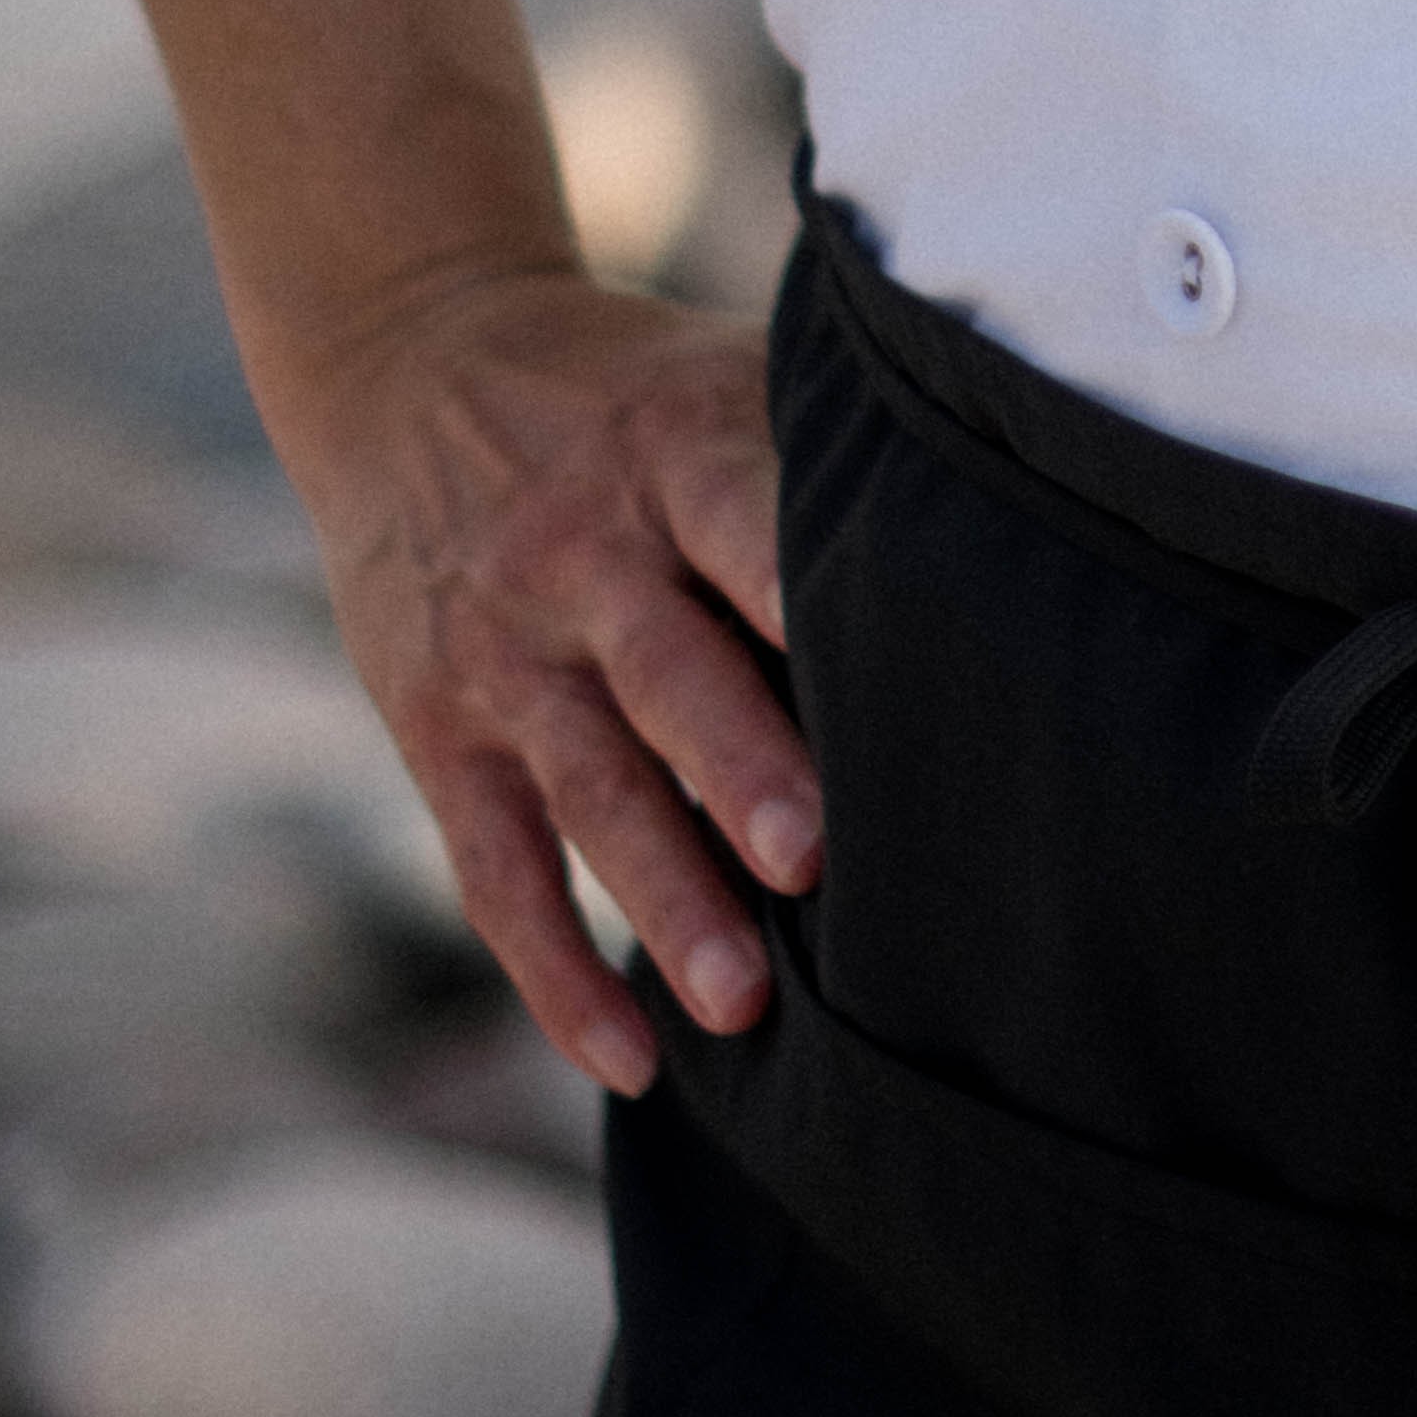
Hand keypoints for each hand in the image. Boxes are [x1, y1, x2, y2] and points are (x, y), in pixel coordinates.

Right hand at [263, 264, 812, 1093]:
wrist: (408, 359)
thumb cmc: (628, 392)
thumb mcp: (714, 373)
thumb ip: (822, 448)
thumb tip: (1008, 524)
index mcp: (669, 452)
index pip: (739, 522)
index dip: (796, 593)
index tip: (880, 680)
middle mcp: (578, 556)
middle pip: (664, 671)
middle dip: (738, 769)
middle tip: (813, 862)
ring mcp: (502, 653)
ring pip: (586, 788)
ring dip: (662, 895)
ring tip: (739, 1002)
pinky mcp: (439, 733)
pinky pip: (495, 869)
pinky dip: (556, 970)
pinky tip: (630, 1057)